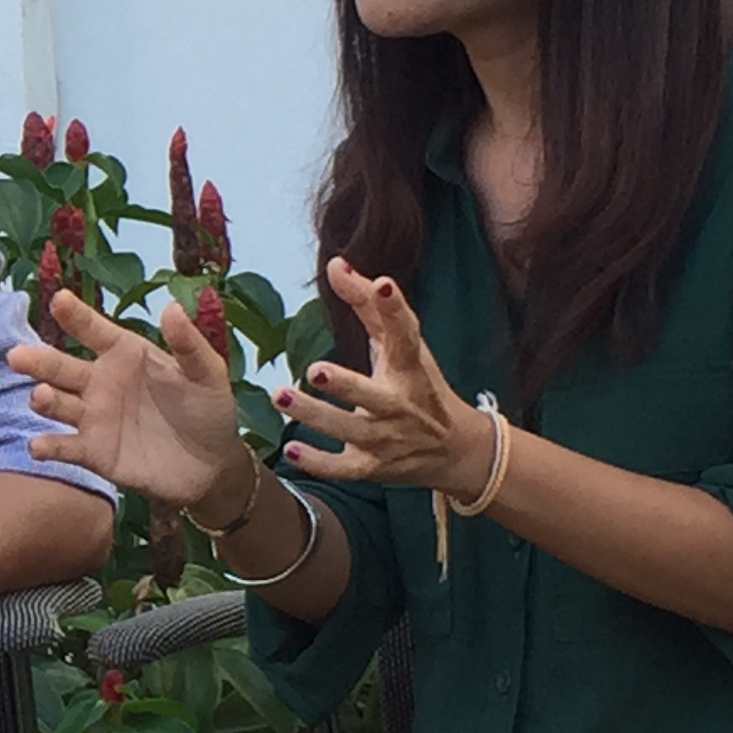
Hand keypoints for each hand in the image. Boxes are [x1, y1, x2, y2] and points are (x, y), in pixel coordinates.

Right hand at [7, 286, 253, 517]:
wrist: (211, 465)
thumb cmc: (208, 409)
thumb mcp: (207, 373)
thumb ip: (188, 345)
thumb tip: (173, 307)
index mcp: (124, 353)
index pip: (93, 330)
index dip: (76, 316)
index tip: (58, 301)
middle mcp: (99, 381)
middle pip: (61, 367)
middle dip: (38, 361)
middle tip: (17, 356)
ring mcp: (93, 417)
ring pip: (59, 404)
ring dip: (45, 399)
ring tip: (40, 396)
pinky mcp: (93, 452)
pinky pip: (66, 447)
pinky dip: (50, 446)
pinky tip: (38, 447)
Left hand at [275, 257, 496, 493]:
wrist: (452, 450)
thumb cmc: (417, 385)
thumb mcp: (399, 345)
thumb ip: (368, 304)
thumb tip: (336, 263)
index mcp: (411, 368)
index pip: (406, 335)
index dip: (394, 310)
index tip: (383, 284)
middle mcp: (400, 404)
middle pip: (373, 395)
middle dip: (346, 385)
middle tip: (315, 369)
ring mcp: (386, 439)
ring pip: (350, 430)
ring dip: (315, 416)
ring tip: (280, 395)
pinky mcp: (372, 466)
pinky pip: (344, 468)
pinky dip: (318, 462)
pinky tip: (291, 450)